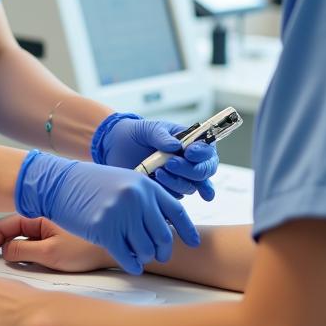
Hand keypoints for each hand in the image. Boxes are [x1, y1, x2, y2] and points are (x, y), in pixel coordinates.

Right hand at [0, 214, 114, 272]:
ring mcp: (48, 227)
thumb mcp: (52, 253)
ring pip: (17, 237)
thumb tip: (3, 252)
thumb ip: (24, 251)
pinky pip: (29, 241)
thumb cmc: (88, 248)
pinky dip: (14, 249)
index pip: (3, 228)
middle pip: (6, 230)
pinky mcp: (55, 237)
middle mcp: (41, 218)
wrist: (120, 245)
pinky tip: (5, 259)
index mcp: (39, 216)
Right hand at [15, 150, 199, 274]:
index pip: (176, 211)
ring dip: (146, 257)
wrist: (60, 183)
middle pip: (163, 235)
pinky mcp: (104, 229)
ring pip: (146, 249)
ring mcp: (120, 213)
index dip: (188, 230)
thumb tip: (167, 226)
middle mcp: (136, 198)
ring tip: (140, 256)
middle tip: (159, 256)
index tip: (195, 243)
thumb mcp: (125, 182)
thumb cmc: (92, 185)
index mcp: (145, 185)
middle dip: (163, 250)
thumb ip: (146, 200)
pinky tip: (131, 265)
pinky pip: (127, 256)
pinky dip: (132, 265)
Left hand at [91, 112, 218, 199]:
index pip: (208, 151)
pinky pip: (175, 197)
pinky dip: (167, 190)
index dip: (203, 154)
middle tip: (171, 163)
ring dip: (177, 181)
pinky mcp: (168, 192)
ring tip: (158, 171)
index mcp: (191, 144)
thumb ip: (162, 136)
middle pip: (205, 172)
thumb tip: (176, 146)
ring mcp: (180, 179)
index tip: (189, 152)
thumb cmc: (138, 134)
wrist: (117, 147)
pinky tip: (155, 179)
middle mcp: (190, 163)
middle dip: (191, 170)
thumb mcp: (149, 129)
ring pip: (191, 187)